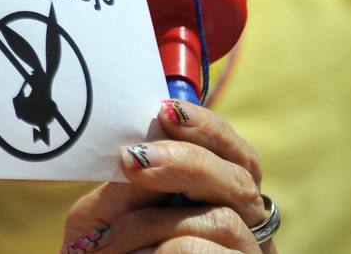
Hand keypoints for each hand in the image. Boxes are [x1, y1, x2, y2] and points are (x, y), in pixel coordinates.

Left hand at [61, 99, 274, 252]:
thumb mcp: (103, 218)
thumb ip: (124, 185)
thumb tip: (137, 147)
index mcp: (218, 197)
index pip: (235, 152)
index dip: (207, 127)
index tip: (165, 110)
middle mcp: (246, 228)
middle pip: (241, 179)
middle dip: (186, 161)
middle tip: (135, 159)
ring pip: (224, 220)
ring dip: (154, 222)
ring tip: (108, 243)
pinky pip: (206, 253)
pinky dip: (164, 252)